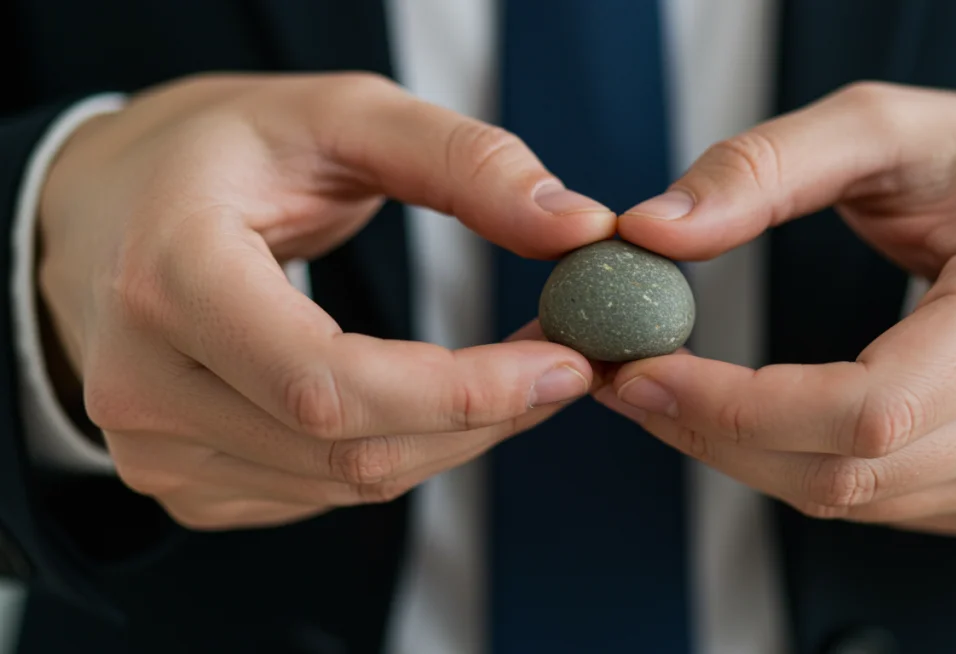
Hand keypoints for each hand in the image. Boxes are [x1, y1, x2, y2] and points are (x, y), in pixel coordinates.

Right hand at [38, 73, 612, 529]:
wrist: (108, 208)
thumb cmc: (221, 153)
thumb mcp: (340, 114)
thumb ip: (463, 160)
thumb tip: (575, 226)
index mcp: (171, 277)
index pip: (327, 382)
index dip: (461, 392)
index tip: (562, 364)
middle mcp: (144, 383)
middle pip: (350, 450)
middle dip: (483, 417)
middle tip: (561, 364)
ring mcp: (154, 447)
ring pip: (348, 483)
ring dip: (455, 437)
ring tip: (511, 371)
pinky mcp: (184, 480)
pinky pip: (322, 491)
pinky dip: (403, 451)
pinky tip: (434, 397)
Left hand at [596, 82, 955, 537]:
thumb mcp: (893, 127)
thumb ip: (767, 167)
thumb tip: (657, 229)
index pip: (870, 409)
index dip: (740, 406)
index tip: (646, 372)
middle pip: (845, 471)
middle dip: (712, 432)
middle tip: (630, 377)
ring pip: (846, 499)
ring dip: (736, 452)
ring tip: (671, 386)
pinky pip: (869, 503)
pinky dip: (787, 463)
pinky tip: (748, 412)